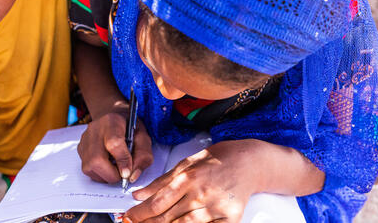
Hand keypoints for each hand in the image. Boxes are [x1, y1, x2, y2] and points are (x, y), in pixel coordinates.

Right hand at [77, 107, 152, 183]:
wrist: (113, 117)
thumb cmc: (129, 127)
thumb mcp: (144, 137)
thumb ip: (143, 155)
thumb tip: (132, 175)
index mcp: (112, 121)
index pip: (114, 143)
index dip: (121, 160)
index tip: (127, 173)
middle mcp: (94, 129)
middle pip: (96, 159)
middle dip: (112, 174)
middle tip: (123, 174)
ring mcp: (85, 139)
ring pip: (89, 167)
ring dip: (106, 175)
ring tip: (116, 168)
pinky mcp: (80, 149)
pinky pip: (87, 170)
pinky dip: (100, 174)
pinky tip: (108, 166)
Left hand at [124, 140, 266, 222]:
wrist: (248, 162)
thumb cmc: (216, 160)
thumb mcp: (185, 164)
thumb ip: (161, 181)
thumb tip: (138, 195)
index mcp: (188, 178)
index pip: (157, 203)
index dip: (140, 214)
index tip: (129, 217)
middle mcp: (201, 194)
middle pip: (166, 218)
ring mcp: (215, 208)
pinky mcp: (229, 219)